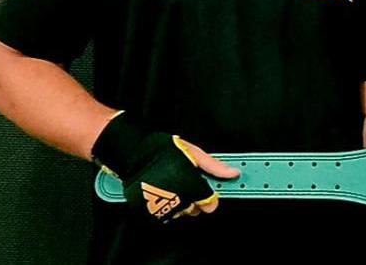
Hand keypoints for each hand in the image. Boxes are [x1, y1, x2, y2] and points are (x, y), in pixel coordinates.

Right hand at [92, 112, 237, 222]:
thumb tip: (233, 173)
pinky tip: (163, 192)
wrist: (131, 154)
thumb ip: (213, 166)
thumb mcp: (192, 152)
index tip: (208, 189)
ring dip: (180, 202)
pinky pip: (164, 215)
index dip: (210, 195)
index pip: (210, 202)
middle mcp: (178, 199)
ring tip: (172, 185)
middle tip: (186, 182)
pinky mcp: (149, 212)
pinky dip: (166, 206)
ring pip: (180, 212)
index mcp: (191, 185)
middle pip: (195, 209)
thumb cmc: (162, 150)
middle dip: (194, 198)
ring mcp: (163, 207)